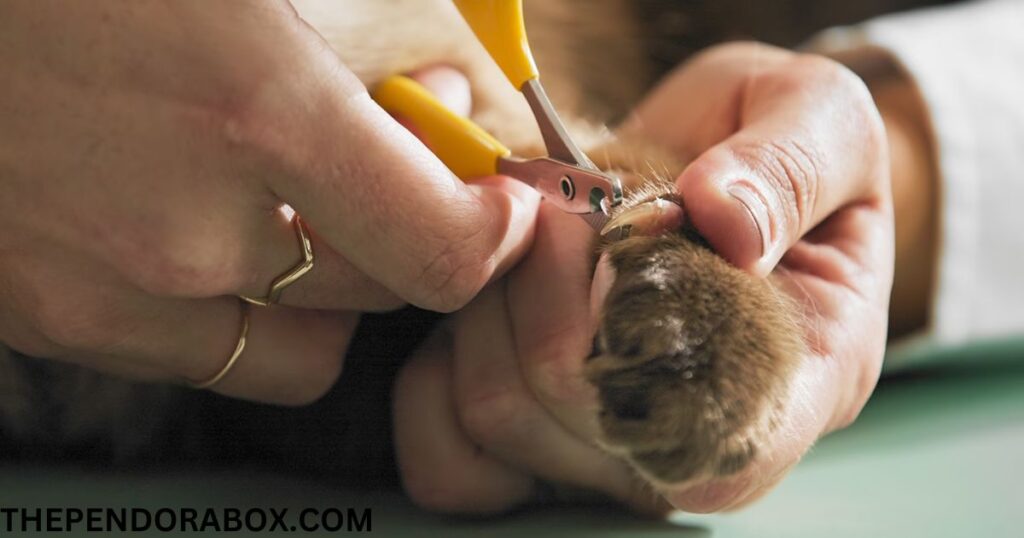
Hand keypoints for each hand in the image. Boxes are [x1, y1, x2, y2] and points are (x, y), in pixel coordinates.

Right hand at [0, 1, 536, 403]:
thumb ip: (377, 38)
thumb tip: (453, 97)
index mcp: (253, 113)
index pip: (441, 251)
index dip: (492, 234)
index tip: (497, 209)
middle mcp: (180, 231)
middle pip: (376, 295)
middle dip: (408, 238)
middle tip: (389, 174)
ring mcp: (103, 291)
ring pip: (292, 350)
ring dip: (324, 295)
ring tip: (293, 214)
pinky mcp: (43, 319)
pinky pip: (196, 354)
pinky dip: (231, 309)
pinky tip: (205, 232)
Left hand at [393, 42, 892, 513]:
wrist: (732, 165)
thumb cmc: (787, 146)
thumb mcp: (820, 118)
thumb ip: (789, 166)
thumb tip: (724, 223)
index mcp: (802, 383)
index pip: (709, 444)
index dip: (630, 327)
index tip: (613, 221)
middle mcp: (705, 436)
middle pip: (572, 417)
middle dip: (538, 289)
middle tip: (557, 204)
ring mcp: (619, 443)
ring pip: (497, 417)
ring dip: (488, 303)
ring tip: (527, 238)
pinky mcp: (547, 430)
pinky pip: (452, 448)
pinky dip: (440, 363)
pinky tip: (483, 297)